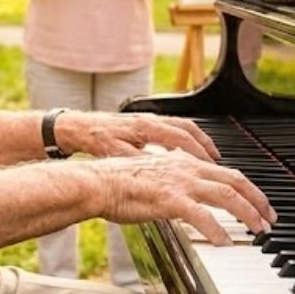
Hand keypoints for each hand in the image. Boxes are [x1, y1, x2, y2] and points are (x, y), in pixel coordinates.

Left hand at [57, 111, 220, 162]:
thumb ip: (140, 163)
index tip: (213, 165)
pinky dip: (184, 140)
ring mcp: (147, 120)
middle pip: (187, 129)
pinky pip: (171, 128)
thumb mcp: (117, 155)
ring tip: (211, 158)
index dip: (199, 152)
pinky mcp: (142, 124)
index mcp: (145, 127)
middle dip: (205, 146)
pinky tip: (187, 152)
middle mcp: (149, 120)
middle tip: (220, 163)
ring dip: (197, 141)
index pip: (181, 137)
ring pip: (181, 127)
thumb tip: (161, 173)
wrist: (74, 128)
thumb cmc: (94, 140)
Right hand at [91, 150, 274, 244]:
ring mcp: (179, 183)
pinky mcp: (170, 199)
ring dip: (248, 213)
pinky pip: (202, 216)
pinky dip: (218, 230)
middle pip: (234, 180)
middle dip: (258, 199)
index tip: (257, 202)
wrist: (96, 183)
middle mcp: (185, 168)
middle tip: (269, 217)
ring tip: (258, 229)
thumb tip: (183, 197)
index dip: (246, 187)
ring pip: (227, 195)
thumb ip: (172, 183)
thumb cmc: (116, 182)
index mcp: (181, 162)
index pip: (224, 172)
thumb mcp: (151, 176)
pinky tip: (224, 241)